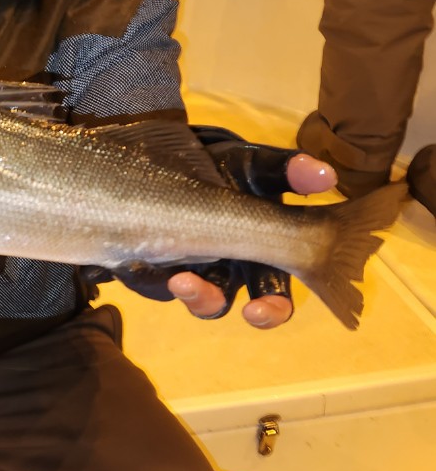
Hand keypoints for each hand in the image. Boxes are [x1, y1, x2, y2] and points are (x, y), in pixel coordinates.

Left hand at [169, 152, 336, 327]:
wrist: (180, 156)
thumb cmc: (229, 169)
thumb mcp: (257, 165)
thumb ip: (287, 171)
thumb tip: (326, 176)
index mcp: (263, 251)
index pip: (275, 292)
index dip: (272, 309)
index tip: (261, 310)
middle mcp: (233, 268)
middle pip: (251, 306)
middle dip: (255, 314)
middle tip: (251, 313)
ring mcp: (195, 268)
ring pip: (203, 300)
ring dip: (198, 296)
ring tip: (183, 280)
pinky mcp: (156, 263)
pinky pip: (155, 281)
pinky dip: (152, 276)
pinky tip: (145, 261)